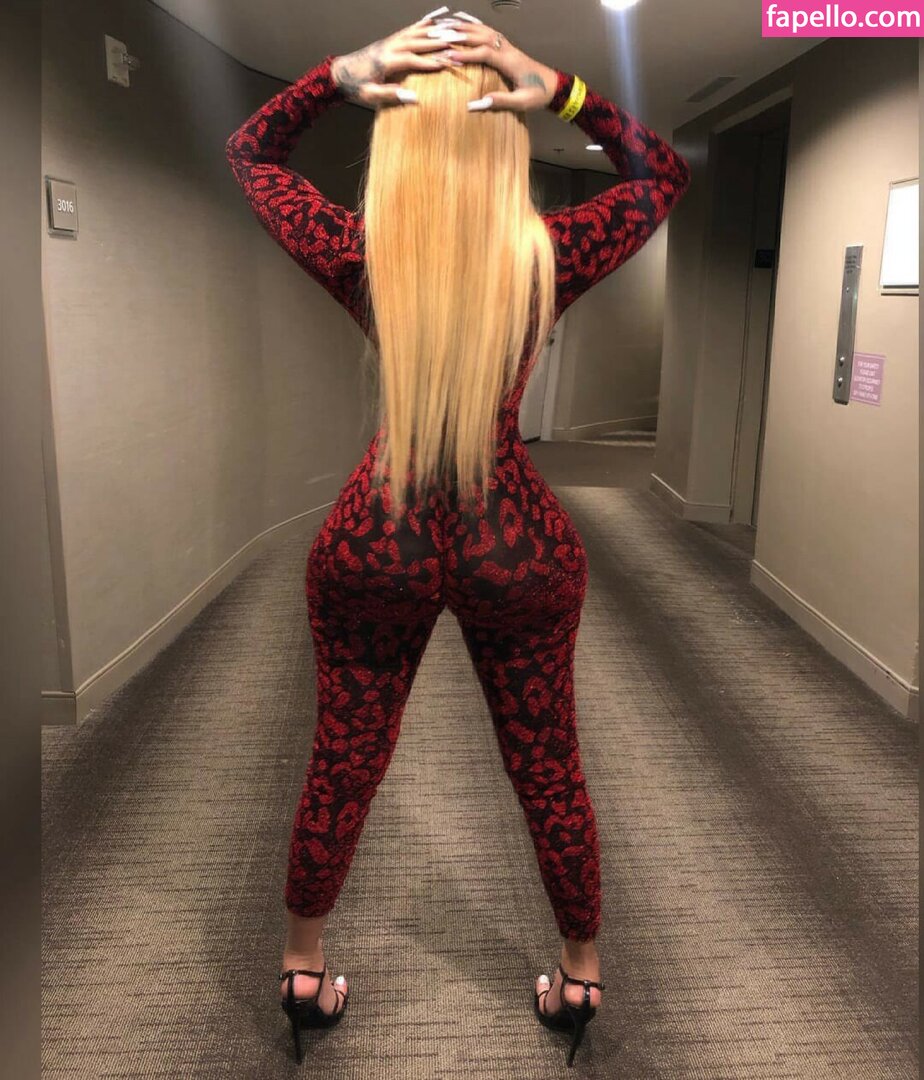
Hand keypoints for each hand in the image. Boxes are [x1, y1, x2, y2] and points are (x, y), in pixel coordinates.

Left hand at [330, 7, 470, 107]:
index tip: (446, 63)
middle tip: (456, 44)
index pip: (411, 59)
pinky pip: (409, 29)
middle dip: (437, 43)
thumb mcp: (370, 96)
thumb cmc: (356, 86)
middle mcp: (389, 47)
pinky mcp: (390, 40)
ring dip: (433, 31)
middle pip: (416, 42)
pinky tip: (434, 21)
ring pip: (415, 32)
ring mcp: (390, 41)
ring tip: (452, 30)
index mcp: (385, 61)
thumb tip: (412, 97)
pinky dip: (422, 24)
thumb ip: (390, 95)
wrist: (341, 72)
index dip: (429, 61)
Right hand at [442, 14, 556, 112]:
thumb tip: (478, 104)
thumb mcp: (522, 102)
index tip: (449, 56)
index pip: (485, 53)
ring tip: (446, 25)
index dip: (467, 54)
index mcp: (510, 62)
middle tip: (440, 34)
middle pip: (482, 36)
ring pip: (484, 30)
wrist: (555, 86)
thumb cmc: (539, 95)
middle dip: (460, 35)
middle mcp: (508, 50)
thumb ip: (501, 102)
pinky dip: (475, 25)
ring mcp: (508, 47)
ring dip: (465, 27)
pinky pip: (489, 32)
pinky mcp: (508, 48)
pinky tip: (465, 22)